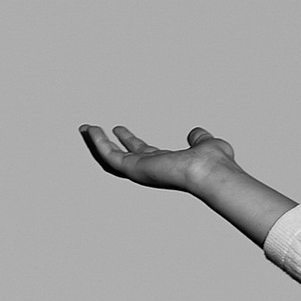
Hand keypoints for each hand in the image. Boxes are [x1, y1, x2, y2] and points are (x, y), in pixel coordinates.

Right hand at [78, 120, 295, 242]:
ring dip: (96, 143)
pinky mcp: (134, 169)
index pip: (143, 153)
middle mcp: (151, 170)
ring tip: (85, 128)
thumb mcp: (206, 144)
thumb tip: (196, 133)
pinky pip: (110, 156)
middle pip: (122, 156)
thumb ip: (199, 139)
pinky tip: (91, 130)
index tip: (119, 130)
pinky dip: (99, 143)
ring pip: (111, 158)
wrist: (211, 171)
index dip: (129, 141)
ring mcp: (142, 171)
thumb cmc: (215, 163)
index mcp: (166, 165)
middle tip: (92, 130)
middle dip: (106, 143)